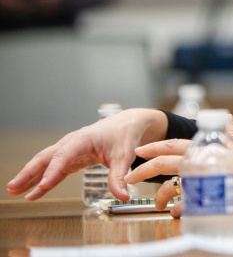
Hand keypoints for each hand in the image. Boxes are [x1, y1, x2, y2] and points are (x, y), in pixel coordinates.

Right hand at [6, 109, 168, 201]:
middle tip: (14, 187)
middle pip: (47, 157)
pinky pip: (54, 170)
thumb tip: (122, 196)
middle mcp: (72, 143)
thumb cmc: (124, 136)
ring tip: (15, 190)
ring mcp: (70, 151)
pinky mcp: (72, 159)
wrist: (128, 125)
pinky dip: (43, 181)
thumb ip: (120, 176)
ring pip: (46, 163)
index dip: (54, 170)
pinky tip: (32, 194)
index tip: (45, 184)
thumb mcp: (125, 156)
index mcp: (83, 138)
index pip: (65, 155)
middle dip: (30, 172)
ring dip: (30, 177)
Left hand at [129, 116, 232, 217]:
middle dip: (142, 169)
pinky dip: (177, 210)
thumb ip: (229, 132)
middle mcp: (200, 162)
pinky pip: (182, 205)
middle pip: (163, 163)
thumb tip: (226, 117)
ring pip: (169, 186)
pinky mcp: (206, 197)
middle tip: (130, 175)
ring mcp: (201, 180)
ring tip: (160, 205)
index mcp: (204, 149)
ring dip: (160, 196)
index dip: (154, 147)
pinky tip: (177, 212)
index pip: (173, 145)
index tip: (139, 151)